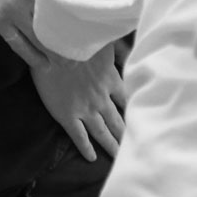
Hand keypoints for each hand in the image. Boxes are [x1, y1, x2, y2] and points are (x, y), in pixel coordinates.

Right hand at [0, 0, 105, 67]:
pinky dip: (31, 55)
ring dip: (54, 52)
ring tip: (71, 62)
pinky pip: (16, 42)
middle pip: (56, 25)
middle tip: (89, 51)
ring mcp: (11, 8)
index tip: (99, 25)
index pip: (71, 0)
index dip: (85, 14)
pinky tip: (44, 63)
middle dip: (72, 40)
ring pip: (38, 38)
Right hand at [31, 42, 125, 161]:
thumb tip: (126, 40)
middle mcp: (101, 98)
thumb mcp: (103, 39)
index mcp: (110, 79)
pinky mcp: (67, 116)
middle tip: (135, 147)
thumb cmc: (76, 38)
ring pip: (102, 132)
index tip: (143, 118)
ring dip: (111, 145)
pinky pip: (79, 137)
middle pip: (118, 121)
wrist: (53, 48)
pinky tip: (91, 158)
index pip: (127, 99)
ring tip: (118, 157)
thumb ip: (116, 44)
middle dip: (126, 134)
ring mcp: (85, 109)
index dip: (135, 109)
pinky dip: (86, 148)